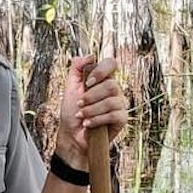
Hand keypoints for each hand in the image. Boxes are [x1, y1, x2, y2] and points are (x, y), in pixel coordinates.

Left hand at [54, 54, 129, 168]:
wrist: (72, 136)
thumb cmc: (71, 113)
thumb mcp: (70, 88)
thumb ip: (76, 69)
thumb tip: (89, 55)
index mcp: (103, 80)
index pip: (111, 64)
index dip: (101, 70)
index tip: (88, 82)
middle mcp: (114, 90)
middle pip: (111, 85)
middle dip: (91, 96)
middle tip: (79, 104)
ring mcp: (120, 105)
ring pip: (112, 101)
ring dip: (92, 109)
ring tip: (81, 116)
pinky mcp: (122, 119)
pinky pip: (114, 115)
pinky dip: (97, 119)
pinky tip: (88, 124)